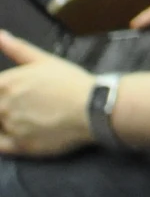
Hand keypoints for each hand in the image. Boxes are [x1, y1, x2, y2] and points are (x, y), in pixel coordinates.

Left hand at [0, 32, 94, 156]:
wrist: (93, 107)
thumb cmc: (69, 80)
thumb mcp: (44, 60)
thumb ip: (17, 49)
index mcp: (5, 84)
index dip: (3, 90)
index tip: (12, 93)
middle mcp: (2, 106)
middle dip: (4, 104)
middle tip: (31, 102)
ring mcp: (9, 128)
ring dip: (5, 120)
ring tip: (32, 115)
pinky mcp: (19, 147)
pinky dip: (2, 139)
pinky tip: (17, 132)